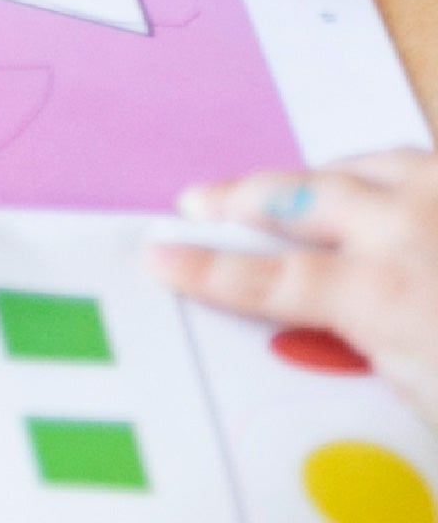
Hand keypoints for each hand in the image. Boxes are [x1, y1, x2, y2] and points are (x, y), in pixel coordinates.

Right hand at [152, 152, 437, 423]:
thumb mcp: (424, 404)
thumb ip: (359, 365)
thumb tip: (304, 347)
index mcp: (385, 293)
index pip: (268, 279)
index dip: (204, 269)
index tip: (157, 258)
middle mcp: (404, 227)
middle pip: (296, 199)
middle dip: (238, 199)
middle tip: (198, 204)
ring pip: (353, 166)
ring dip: (314, 180)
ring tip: (288, 191)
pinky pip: (411, 162)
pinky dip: (381, 175)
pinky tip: (377, 189)